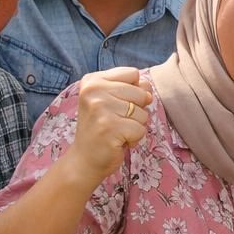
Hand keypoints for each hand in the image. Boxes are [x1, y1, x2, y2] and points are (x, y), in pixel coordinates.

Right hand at [68, 68, 150, 187]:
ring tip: (116, 131)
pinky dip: (134, 138)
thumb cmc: (103, 127)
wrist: (84, 160)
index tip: (117, 104)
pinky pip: (141, 129)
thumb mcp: (111, 100)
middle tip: (116, 121)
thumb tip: (148, 93)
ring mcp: (100, 108)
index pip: (134, 74)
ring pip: (143, 112)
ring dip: (135, 126)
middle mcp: (93, 91)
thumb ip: (131, 88)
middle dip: (136, 111)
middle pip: (142, 93)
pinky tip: (118, 141)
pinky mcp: (109, 127)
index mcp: (93, 80)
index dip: (134, 91)